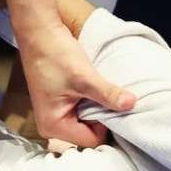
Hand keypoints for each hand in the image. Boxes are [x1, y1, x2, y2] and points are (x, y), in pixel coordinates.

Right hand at [14, 19, 134, 147]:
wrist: (39, 31)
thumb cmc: (55, 54)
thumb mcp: (84, 77)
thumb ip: (108, 94)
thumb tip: (131, 104)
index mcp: (53, 125)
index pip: (92, 140)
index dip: (106, 124)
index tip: (113, 104)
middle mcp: (51, 125)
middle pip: (89, 133)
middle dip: (103, 117)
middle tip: (111, 96)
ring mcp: (55, 114)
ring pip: (88, 121)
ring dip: (98, 107)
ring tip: (102, 90)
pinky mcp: (60, 103)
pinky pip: (83, 110)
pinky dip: (92, 100)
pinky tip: (95, 87)